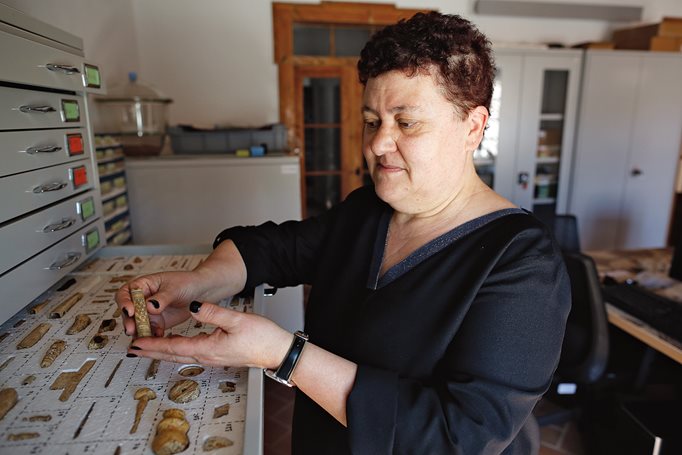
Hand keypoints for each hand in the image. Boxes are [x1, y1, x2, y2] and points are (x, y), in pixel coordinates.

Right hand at [115, 271, 207, 336]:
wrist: (201, 292)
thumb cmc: (186, 283)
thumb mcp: (174, 288)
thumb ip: (161, 298)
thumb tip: (149, 306)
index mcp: (142, 286)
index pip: (126, 293)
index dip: (124, 302)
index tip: (130, 311)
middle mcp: (143, 300)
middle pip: (128, 312)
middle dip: (129, 321)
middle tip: (132, 329)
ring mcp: (149, 313)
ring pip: (137, 325)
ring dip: (138, 332)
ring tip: (143, 338)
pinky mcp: (157, 323)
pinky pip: (149, 332)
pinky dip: (151, 337)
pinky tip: (157, 338)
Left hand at [126, 301, 292, 369]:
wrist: (277, 351)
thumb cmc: (261, 338)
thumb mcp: (236, 320)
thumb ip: (213, 313)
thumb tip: (193, 306)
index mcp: (208, 348)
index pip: (173, 347)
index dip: (153, 344)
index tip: (137, 342)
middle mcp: (207, 356)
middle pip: (172, 354)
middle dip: (152, 350)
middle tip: (133, 348)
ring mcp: (212, 357)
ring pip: (181, 354)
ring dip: (162, 350)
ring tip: (148, 347)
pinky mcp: (218, 354)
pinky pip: (191, 352)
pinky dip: (177, 349)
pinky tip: (175, 345)